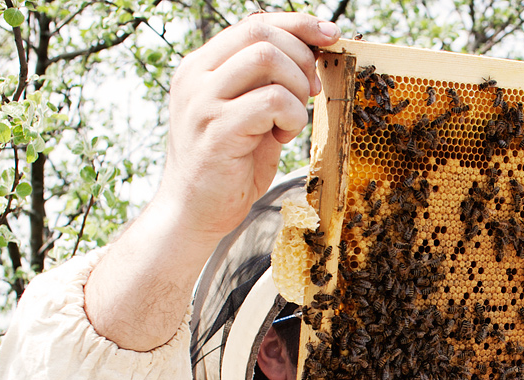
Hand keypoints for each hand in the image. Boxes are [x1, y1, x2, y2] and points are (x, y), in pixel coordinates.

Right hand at [156, 12, 340, 241]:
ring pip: (267, 60)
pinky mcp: (217, 130)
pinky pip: (271, 100)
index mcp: (201, 67)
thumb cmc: (228, 165)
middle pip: (262, 35)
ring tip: (289, 120)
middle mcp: (196, 77)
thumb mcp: (248, 113)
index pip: (254, 24)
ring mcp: (202, 102)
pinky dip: (291, 116)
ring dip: (295, 88)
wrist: (194, 212)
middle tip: (311, 91)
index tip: (329, 34)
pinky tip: (282, 136)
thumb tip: (311, 51)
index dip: (297, 24)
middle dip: (301, 57)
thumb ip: (267, 82)